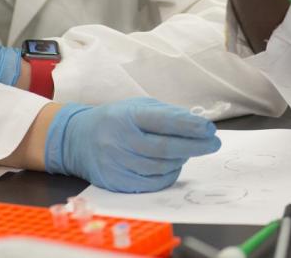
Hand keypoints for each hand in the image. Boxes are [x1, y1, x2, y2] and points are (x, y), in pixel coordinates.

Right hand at [45, 98, 221, 192]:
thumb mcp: (138, 107)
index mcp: (127, 116)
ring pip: (160, 168)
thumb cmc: (116, 120)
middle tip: (213, 143)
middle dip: (194, 146)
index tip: (209, 129)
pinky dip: (168, 176)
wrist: (77, 139)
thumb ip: (167, 114)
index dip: (189, 126)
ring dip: (182, 160)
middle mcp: (119, 140)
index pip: (163, 122)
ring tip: (190, 151)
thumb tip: (198, 124)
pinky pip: (150, 184)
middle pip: (164, 148)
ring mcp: (115, 163)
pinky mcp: (114, 182)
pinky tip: (174, 166)